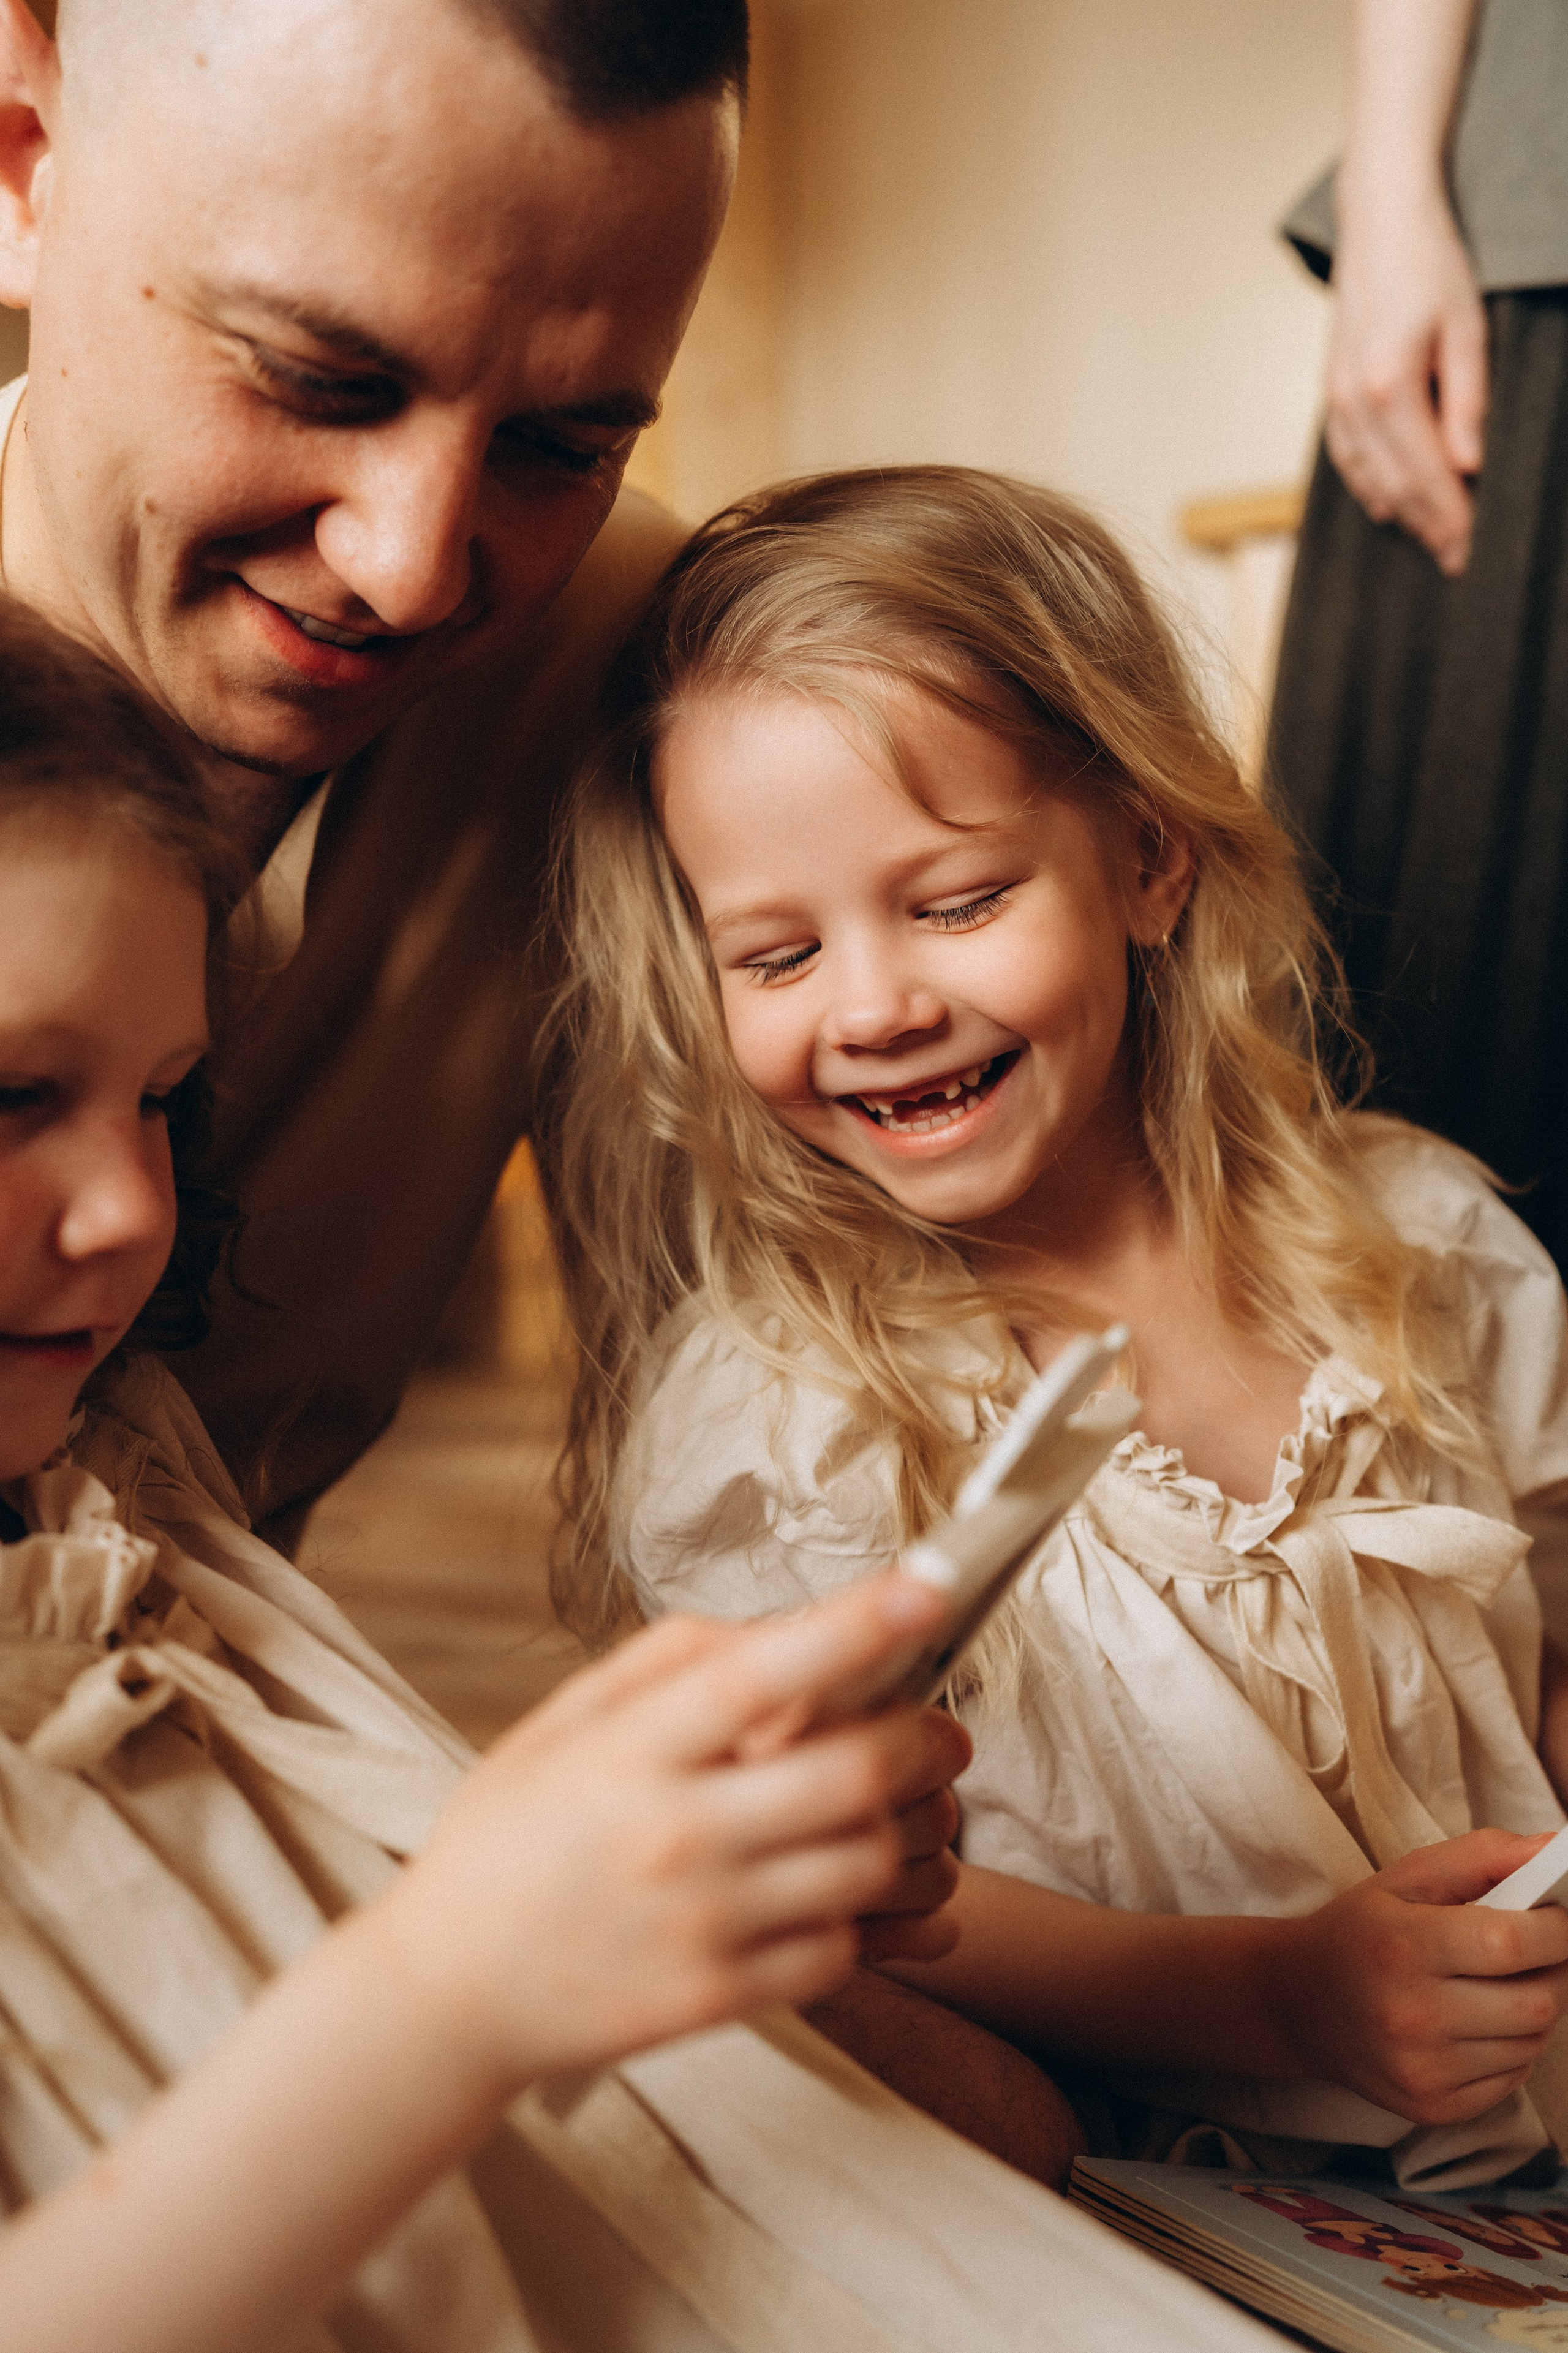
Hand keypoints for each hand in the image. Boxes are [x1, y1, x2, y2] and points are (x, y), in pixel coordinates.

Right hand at [369, 1572, 958, 2091]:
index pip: (762, 1674)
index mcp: (631, 1752)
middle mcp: (673, 1834)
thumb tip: (778, 1628)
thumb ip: (669, 1661)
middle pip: (852, 1774)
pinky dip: (865, 1916)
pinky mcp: (718, 1998)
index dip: (857, 1626)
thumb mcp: (560, 1724)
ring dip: (912, 1830)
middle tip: (944, 1729)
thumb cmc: (505, 1844)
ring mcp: (701, 1923)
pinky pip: (840, 1949)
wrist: (445, 1996)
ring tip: (910, 1811)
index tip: (929, 1588)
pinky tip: (847, 1891)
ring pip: (868, 1865)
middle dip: (924, 1741)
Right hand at [1269, 1830, 1567, 2122]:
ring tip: (1502, 1986)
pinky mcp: (1431, 2107)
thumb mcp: (1407, 1878)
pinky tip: (1481, 2024)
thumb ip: (1483, 1856)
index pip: (1512, 1942)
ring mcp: (1422, 2069)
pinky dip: (1514, 2049)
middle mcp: (1412, 2015)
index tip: (1560, 1918)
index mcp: (1403, 1946)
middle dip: (1557, 1972)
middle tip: (1543, 1952)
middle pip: (1537, 2002)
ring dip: (1535, 2011)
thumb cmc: (1360, 1931)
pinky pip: (1512, 2080)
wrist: (1297, 2004)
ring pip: (1531, 2044)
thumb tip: (1551, 1849)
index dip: (1557, 1930)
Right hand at [1325, 188, 1487, 574]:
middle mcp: (1353, 403)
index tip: (1471, 551)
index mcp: (1390, 386)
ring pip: (1368, 481)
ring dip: (1401, 516)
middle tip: (1457, 562)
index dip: (1451, 518)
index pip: (1426, 475)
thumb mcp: (1468, 328)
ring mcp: (1335, 402)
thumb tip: (1470, 466)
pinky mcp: (1331, 396)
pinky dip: (1372, 489)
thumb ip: (1468, 401)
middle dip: (1428, 529)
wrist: (1379, 223)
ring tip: (1432, 540)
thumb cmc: (1430, 265)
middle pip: (1395, 488)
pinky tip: (1391, 506)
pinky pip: (1349, 462)